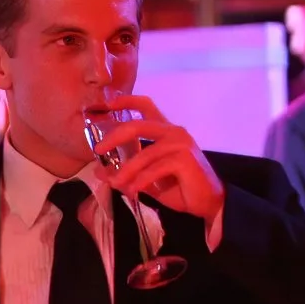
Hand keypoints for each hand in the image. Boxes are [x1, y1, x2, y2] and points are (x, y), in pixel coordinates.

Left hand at [93, 94, 224, 222]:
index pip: (146, 106)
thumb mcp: (145, 179)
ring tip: (117, 184)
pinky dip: (140, 181)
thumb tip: (99, 171)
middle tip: (97, 150)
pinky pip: (154, 170)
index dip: (126, 101)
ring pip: (144, 155)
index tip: (107, 103)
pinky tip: (134, 190)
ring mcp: (180, 144)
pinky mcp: (184, 159)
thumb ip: (126, 172)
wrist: (206, 202)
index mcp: (165, 131)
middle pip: (137, 125)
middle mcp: (173, 132)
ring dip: (126, 171)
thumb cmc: (178, 187)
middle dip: (114, 137)